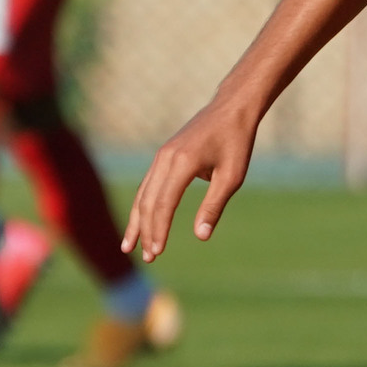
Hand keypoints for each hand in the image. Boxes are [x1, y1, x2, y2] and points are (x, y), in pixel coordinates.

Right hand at [123, 95, 260, 261]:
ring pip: (143, 193)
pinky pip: (148, 185)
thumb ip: (214, 206)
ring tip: (130, 246)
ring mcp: (161, 156)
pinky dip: (142, 205)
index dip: (159, 230)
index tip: (158, 252)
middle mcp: (165, 159)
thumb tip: (201, 236)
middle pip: (148, 201)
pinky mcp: (163, 156)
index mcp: (183, 163)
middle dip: (145, 231)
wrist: (231, 109)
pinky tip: (140, 221)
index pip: (164, 204)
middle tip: (148, 258)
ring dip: (137, 221)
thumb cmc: (236, 142)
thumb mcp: (232, 176)